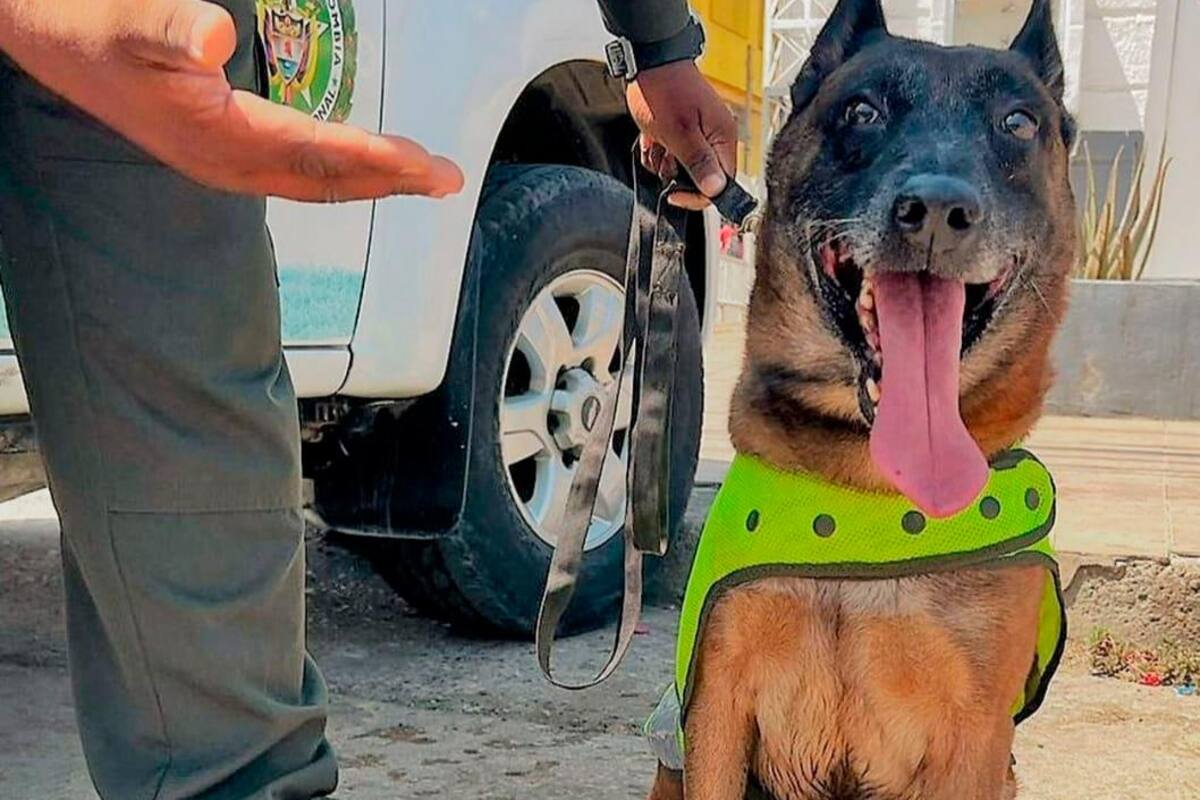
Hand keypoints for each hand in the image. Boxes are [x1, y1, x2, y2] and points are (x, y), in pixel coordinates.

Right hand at [0, 0, 463, 200]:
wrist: (48, 40)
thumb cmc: (91, 27)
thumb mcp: (127, 20)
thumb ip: (168, 30)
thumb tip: (210, 39)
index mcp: (216, 138)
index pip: (314, 155)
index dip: (374, 160)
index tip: (426, 166)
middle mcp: (228, 163)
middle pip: (326, 180)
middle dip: (391, 181)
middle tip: (447, 179)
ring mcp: (224, 164)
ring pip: (315, 182)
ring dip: (371, 181)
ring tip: (420, 178)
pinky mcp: (221, 152)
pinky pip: (296, 174)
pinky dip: (339, 172)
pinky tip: (359, 166)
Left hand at [625, 60, 737, 209]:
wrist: (649, 62)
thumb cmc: (664, 90)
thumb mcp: (679, 133)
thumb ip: (698, 162)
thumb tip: (715, 189)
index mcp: (722, 138)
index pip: (721, 185)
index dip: (697, 195)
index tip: (674, 193)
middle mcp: (715, 138)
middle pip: (700, 179)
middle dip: (676, 176)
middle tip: (663, 158)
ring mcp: (699, 134)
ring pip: (682, 169)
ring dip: (663, 165)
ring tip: (656, 144)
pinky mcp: (683, 132)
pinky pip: (671, 156)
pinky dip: (657, 153)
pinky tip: (652, 139)